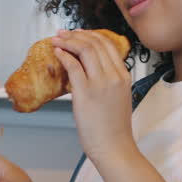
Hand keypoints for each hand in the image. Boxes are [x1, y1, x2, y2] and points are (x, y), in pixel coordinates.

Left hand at [50, 29, 133, 162]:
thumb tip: (89, 70)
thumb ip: (109, 81)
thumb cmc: (113, 128)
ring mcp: (100, 83)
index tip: (78, 33)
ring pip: (84, 49)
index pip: (108, 45)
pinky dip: (63, 55)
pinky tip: (57, 53)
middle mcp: (114, 76)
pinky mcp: (85, 92)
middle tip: (63, 33)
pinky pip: (73, 65)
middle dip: (76, 35)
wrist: (114, 147)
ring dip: (68, 41)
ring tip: (57, 40)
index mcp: (123, 76)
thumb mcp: (118, 97)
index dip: (91, 35)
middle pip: (95, 43)